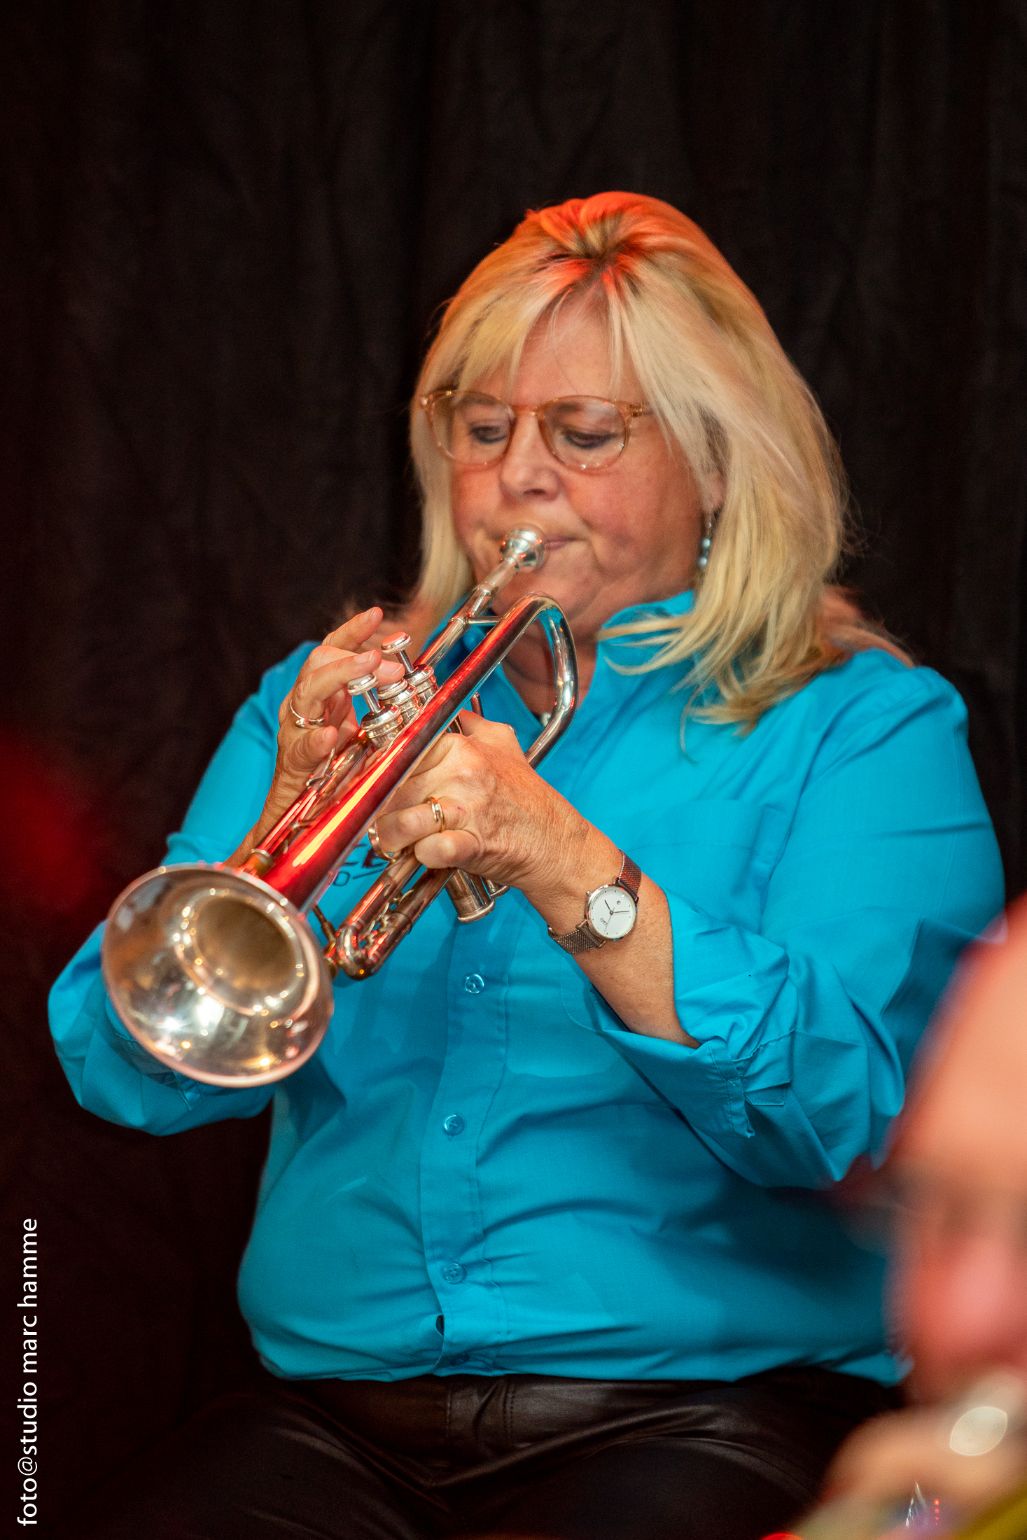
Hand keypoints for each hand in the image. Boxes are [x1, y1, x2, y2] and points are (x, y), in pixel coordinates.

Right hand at [249, 608, 404, 847]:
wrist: (298, 818)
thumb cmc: (331, 772)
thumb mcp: (356, 731)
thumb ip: (372, 705)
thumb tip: (404, 678)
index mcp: (319, 695)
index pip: (331, 650)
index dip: (352, 631)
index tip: (377, 615)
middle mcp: (302, 707)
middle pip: (318, 663)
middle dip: (354, 656)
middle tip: (387, 660)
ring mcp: (295, 733)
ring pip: (307, 692)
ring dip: (340, 677)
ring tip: (368, 666)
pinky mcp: (293, 763)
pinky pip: (301, 747)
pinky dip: (316, 740)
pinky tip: (331, 736)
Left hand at [372, 710, 581, 892]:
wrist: (557, 843)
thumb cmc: (528, 799)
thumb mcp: (504, 745)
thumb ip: (473, 723)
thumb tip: (453, 708)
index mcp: (462, 747)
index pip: (399, 749)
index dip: (381, 769)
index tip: (376, 781)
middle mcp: (462, 773)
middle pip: (391, 787)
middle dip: (380, 808)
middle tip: (384, 818)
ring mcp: (466, 810)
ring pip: (399, 821)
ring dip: (392, 837)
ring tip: (397, 841)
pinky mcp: (471, 845)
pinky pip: (427, 850)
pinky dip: (421, 857)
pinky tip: (426, 854)